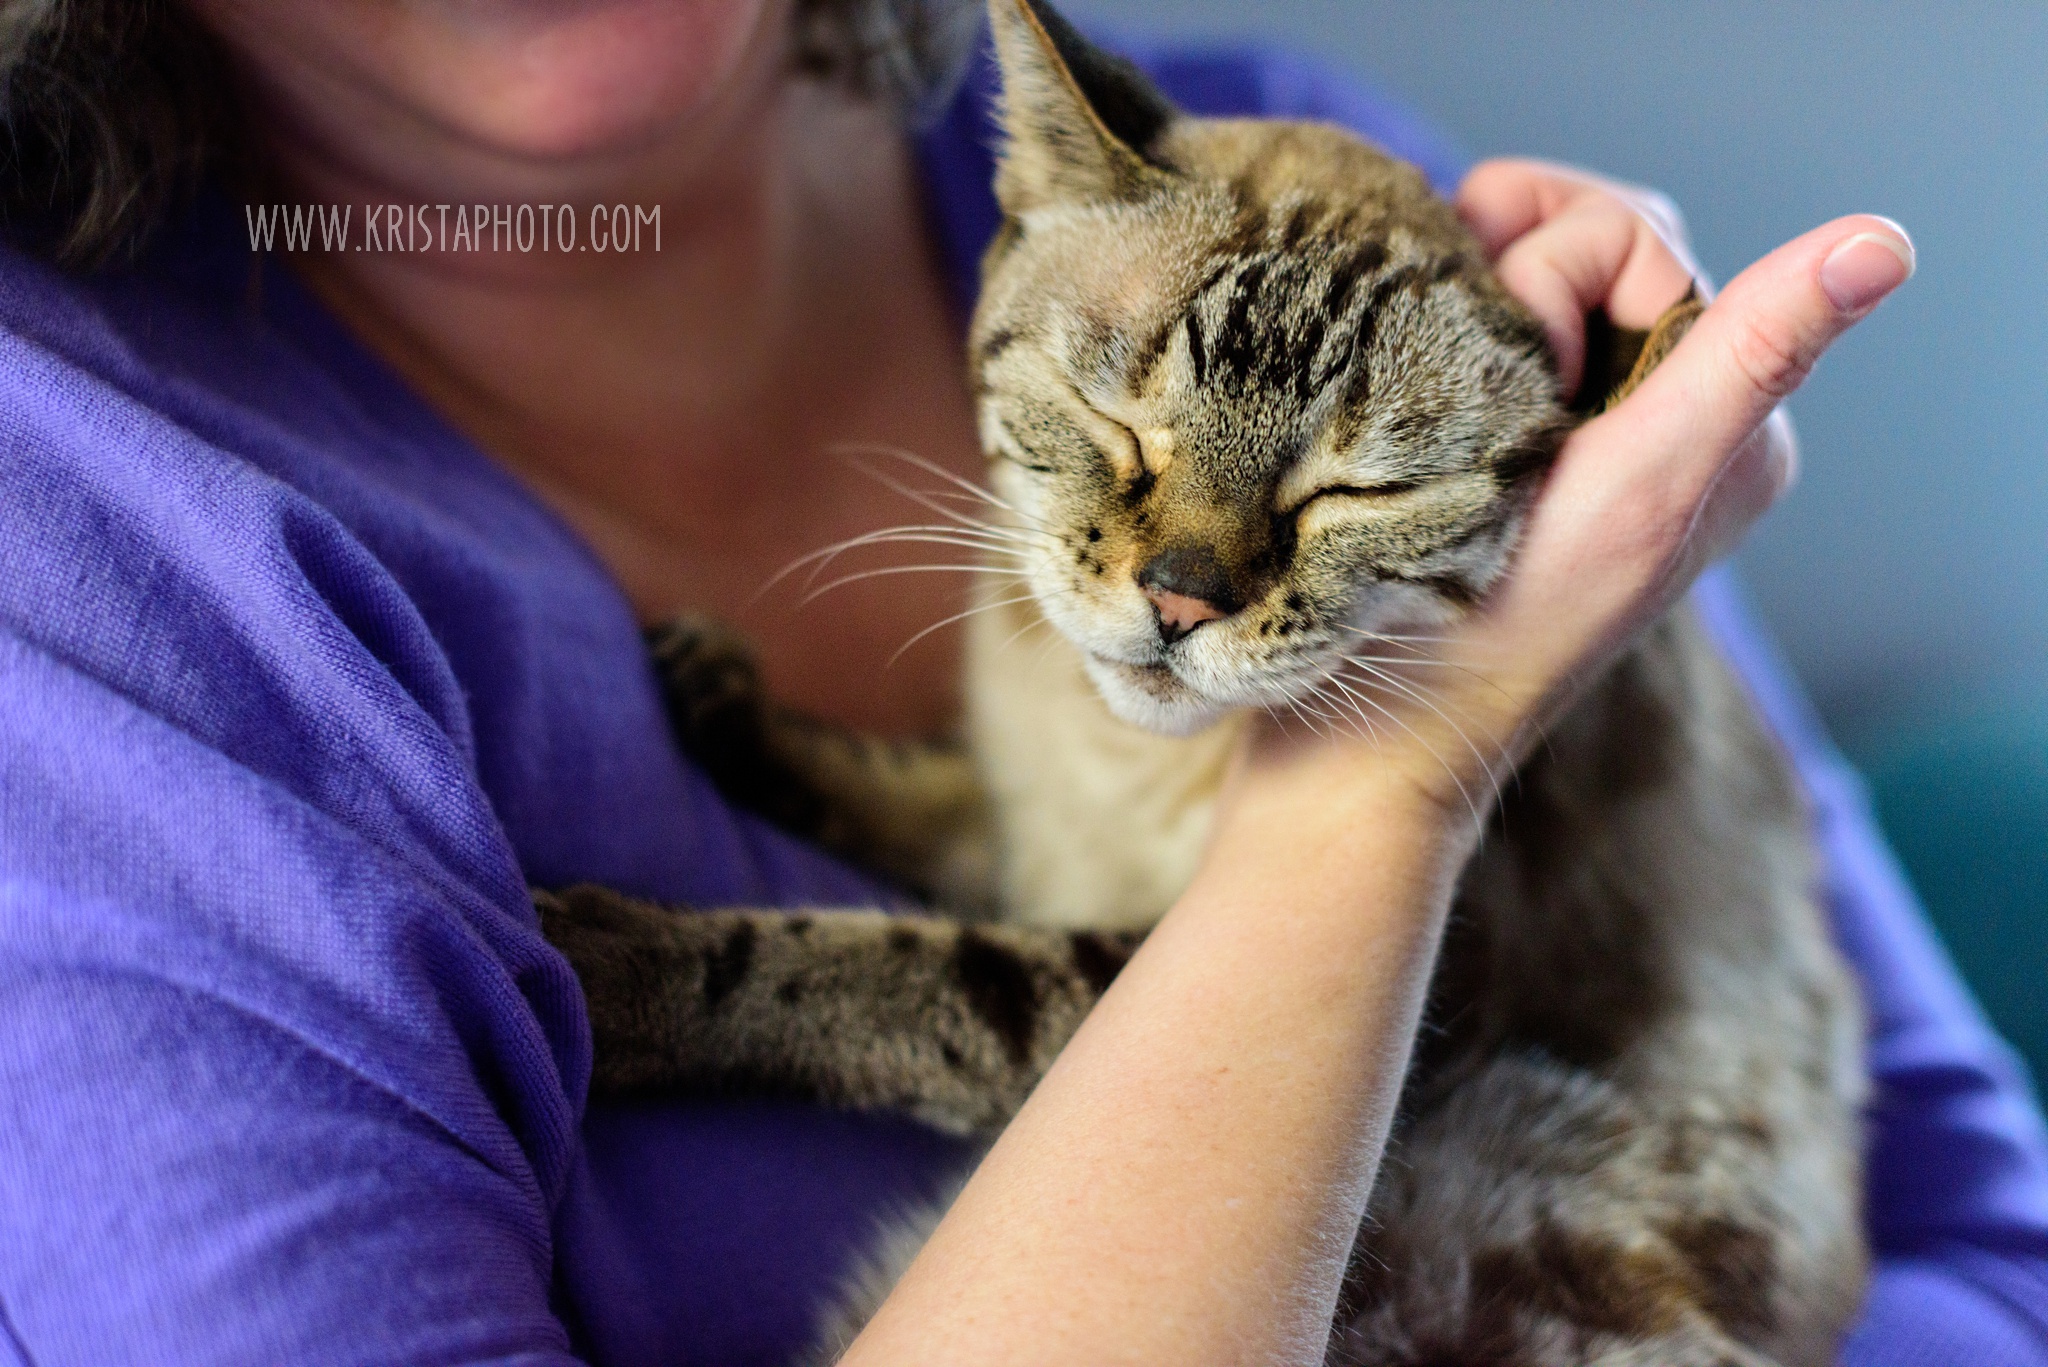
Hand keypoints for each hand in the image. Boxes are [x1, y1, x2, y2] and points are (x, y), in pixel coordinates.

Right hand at [1236, 161, 1913, 822]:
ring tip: (1415, 384)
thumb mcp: (1642, 484)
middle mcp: (1660, 416)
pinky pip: (1475, 338)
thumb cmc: (1500, 626)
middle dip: (1503, 272)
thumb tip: (1884, 243)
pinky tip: (1403, 392)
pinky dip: (1431, 337)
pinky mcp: (1500, 452)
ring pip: (1518, 283)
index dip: (1551, 263)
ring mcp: (1574, 433)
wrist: (1372, 730)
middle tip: (1441, 363)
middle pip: (1585, 249)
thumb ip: (1751, 356)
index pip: (1645, 242)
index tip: (1495, 351)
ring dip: (1456, 304)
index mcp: (1725, 423)